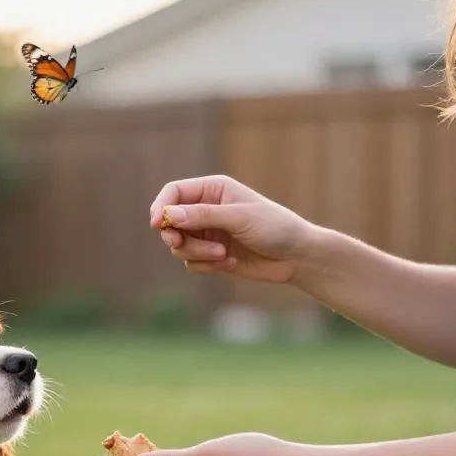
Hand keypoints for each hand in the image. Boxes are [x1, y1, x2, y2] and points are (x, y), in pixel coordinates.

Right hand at [149, 175, 320, 283]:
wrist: (296, 256)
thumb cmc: (274, 228)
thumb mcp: (239, 218)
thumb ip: (203, 216)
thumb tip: (169, 215)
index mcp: (212, 190)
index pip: (173, 192)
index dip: (161, 207)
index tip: (159, 224)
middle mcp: (206, 209)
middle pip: (170, 222)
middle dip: (177, 237)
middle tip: (183, 244)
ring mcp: (207, 233)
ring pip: (179, 246)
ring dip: (197, 254)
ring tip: (222, 255)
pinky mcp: (211, 255)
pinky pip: (192, 263)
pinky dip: (207, 266)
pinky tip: (231, 263)